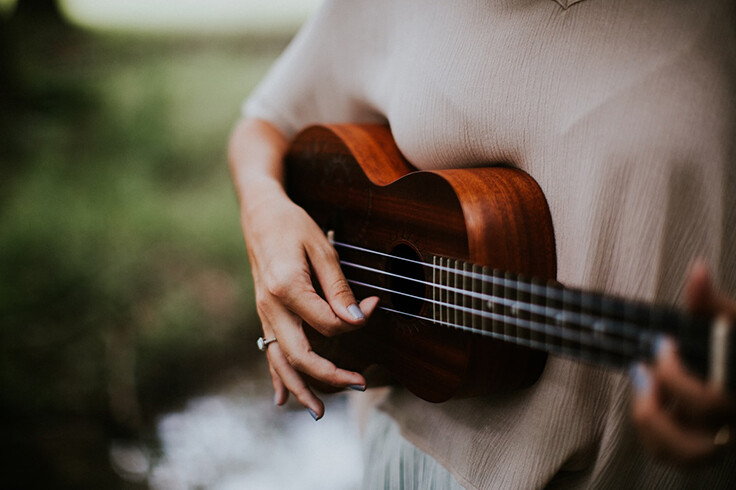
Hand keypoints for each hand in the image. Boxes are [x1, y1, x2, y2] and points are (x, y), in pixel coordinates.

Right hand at [245, 189, 378, 419]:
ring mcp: (265, 313)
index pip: (326, 322)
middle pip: (299, 354)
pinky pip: (268, 352)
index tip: (372, 307)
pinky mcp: (265, 314)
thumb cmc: (293, 226)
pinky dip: (276, 377)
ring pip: (279, 361)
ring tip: (320, 412)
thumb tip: (356, 319)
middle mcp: (271, 306)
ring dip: (300, 388)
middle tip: (360, 385)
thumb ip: (338, 287)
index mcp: (287, 287)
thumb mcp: (322, 248)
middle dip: (330, 376)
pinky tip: (282, 398)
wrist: (260, 214)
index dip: (354, 321)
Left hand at [631, 261, 735, 463]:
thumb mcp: (730, 322)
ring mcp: (719, 439)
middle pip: (697, 446)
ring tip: (643, 390)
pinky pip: (670, 454)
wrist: (735, 363)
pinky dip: (651, 432)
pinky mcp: (700, 442)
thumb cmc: (733, 346)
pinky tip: (648, 399)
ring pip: (682, 457)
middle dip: (658, 410)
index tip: (663, 344)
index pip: (711, 403)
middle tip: (644, 372)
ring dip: (652, 425)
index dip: (677, 377)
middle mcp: (733, 425)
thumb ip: (712, 303)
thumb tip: (697, 271)